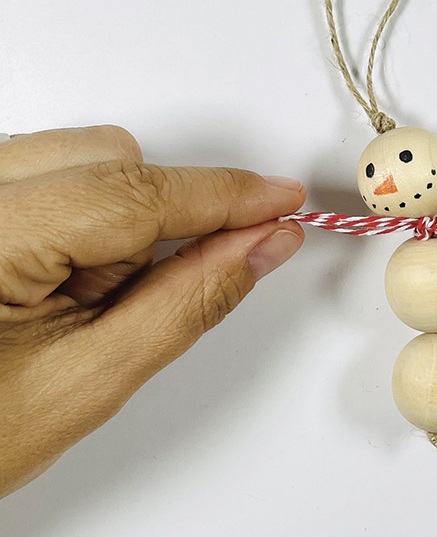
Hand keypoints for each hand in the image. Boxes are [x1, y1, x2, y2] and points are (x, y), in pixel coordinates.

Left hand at [0, 126, 304, 497]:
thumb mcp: (91, 379)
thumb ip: (189, 301)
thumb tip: (262, 244)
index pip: (137, 194)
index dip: (224, 196)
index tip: (282, 199)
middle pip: (111, 159)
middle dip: (158, 218)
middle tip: (144, 295)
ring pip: (85, 158)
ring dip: (119, 218)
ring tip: (83, 297)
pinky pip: (54, 171)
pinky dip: (88, 215)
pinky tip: (64, 274)